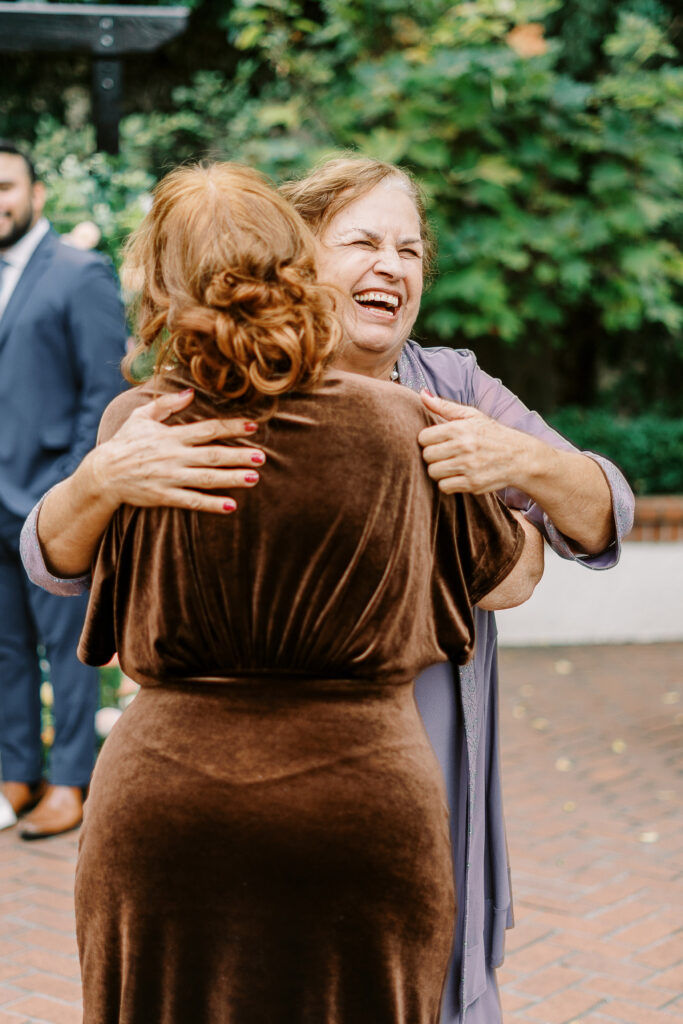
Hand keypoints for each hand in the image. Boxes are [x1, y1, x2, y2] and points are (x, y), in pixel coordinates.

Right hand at [89, 389, 264, 513]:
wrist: (103, 474)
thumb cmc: (125, 442)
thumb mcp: (141, 416)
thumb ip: (165, 404)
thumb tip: (190, 393)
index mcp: (171, 435)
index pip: (207, 429)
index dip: (230, 428)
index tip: (252, 427)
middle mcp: (174, 456)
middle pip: (212, 455)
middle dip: (239, 455)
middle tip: (262, 457)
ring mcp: (170, 477)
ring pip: (206, 478)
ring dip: (232, 479)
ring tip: (254, 478)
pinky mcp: (164, 496)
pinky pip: (191, 501)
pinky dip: (211, 504)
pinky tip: (230, 506)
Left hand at [418, 391, 538, 494]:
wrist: (520, 457)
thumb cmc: (492, 434)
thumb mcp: (472, 415)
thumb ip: (444, 406)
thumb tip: (422, 394)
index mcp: (460, 428)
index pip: (423, 437)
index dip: (427, 440)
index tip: (436, 441)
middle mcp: (464, 446)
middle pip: (427, 456)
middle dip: (432, 456)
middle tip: (443, 455)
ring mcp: (468, 466)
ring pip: (433, 472)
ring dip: (439, 470)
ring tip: (450, 465)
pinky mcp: (473, 483)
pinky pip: (444, 487)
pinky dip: (448, 483)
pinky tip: (457, 476)